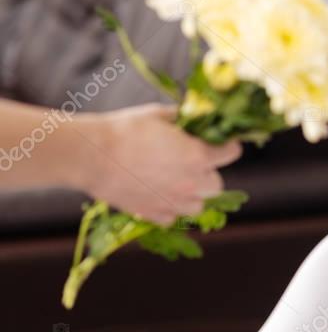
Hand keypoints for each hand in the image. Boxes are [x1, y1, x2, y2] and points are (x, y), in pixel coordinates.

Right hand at [80, 104, 241, 224]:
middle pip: (216, 185)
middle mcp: (192, 183)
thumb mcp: (158, 115)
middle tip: (192, 163)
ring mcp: (174, 202)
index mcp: (198, 156)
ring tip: (176, 182)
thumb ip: (182, 119)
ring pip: (198, 206)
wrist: (91, 155)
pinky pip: (172, 217)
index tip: (221, 143)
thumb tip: (192, 118)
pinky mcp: (153, 214)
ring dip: (192, 195)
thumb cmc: (124, 130)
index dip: (227, 146)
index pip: (231, 153)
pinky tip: (158, 194)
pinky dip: (169, 208)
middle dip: (208, 174)